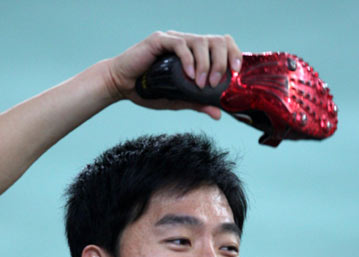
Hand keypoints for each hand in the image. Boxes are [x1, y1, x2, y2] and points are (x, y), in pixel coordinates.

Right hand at [106, 30, 241, 118]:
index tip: (236, 73)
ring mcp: (174, 40)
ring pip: (201, 41)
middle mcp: (187, 43)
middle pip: (216, 40)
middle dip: (222, 61)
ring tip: (201, 83)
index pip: (222, 45)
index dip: (234, 55)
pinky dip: (188, 60)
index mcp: (195, 54)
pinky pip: (180, 45)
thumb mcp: (178, 100)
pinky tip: (188, 76)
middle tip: (217, 83)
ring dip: (206, 63)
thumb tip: (218, 114)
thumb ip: (198, 103)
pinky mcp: (159, 40)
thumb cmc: (149, 91)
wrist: (122, 86)